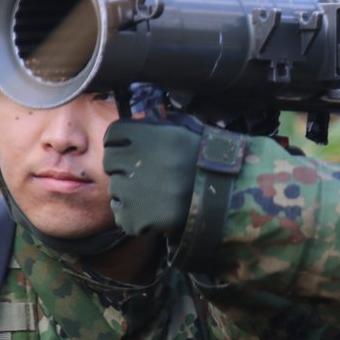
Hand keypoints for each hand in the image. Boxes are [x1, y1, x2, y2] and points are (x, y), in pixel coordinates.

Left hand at [102, 114, 203, 235]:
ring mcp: (135, 191)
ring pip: (115, 189)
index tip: (127, 150)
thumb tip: (136, 122)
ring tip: (153, 195)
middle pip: (110, 162)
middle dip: (123, 167)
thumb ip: (157, 126)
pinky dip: (133, 215)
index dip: (119, 142)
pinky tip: (152, 212)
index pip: (113, 134)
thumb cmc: (207, 161)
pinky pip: (121, 214)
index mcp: (148, 135)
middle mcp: (138, 160)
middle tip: (143, 175)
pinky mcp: (138, 217)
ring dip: (129, 192)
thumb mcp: (184, 130)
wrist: (228, 195)